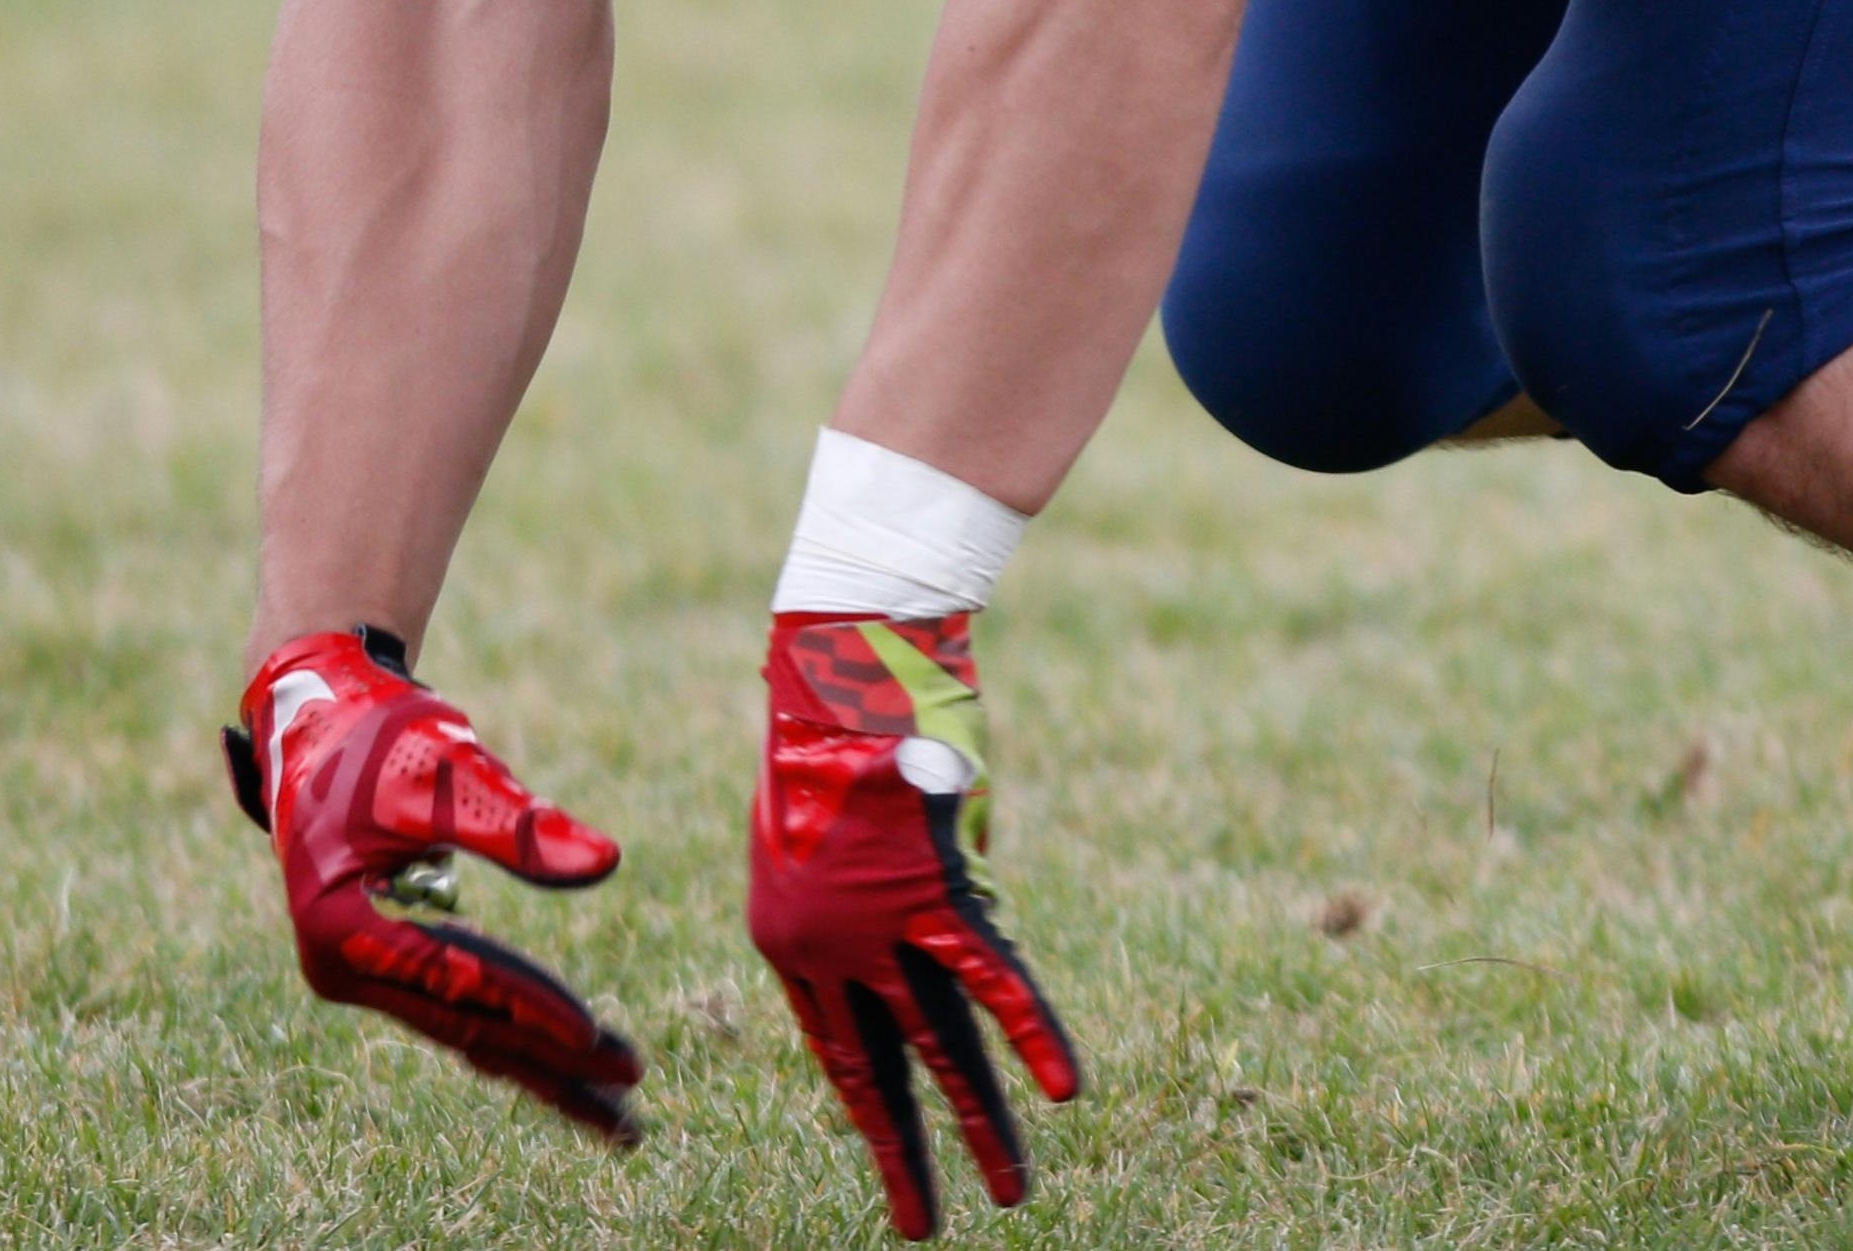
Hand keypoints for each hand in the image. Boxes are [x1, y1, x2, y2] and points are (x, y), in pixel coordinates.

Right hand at [229, 626, 645, 1144]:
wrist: (321, 712)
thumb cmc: (379, 736)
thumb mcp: (448, 775)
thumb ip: (520, 828)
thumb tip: (607, 864)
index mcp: (342, 929)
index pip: (457, 981)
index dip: (531, 1006)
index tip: (598, 1040)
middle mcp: (342, 967)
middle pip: (466, 1028)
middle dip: (551, 1066)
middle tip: (632, 1105)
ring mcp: (360, 971)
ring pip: (467, 1029)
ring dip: (542, 1064)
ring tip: (621, 1110)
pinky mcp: (383, 961)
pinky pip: (460, 1004)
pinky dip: (516, 1026)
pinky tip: (573, 1057)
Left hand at [747, 613, 1082, 1237]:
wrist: (836, 658)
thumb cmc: (837, 717)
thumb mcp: (853, 816)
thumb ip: (898, 878)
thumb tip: (966, 915)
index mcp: (788, 934)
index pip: (839, 1042)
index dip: (875, 1102)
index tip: (899, 1151)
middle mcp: (821, 943)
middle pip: (879, 1066)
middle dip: (908, 1152)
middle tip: (926, 1225)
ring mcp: (869, 924)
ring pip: (937, 1044)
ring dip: (978, 1125)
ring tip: (1009, 1194)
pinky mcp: (923, 890)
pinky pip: (987, 975)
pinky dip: (1031, 1030)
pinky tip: (1064, 1089)